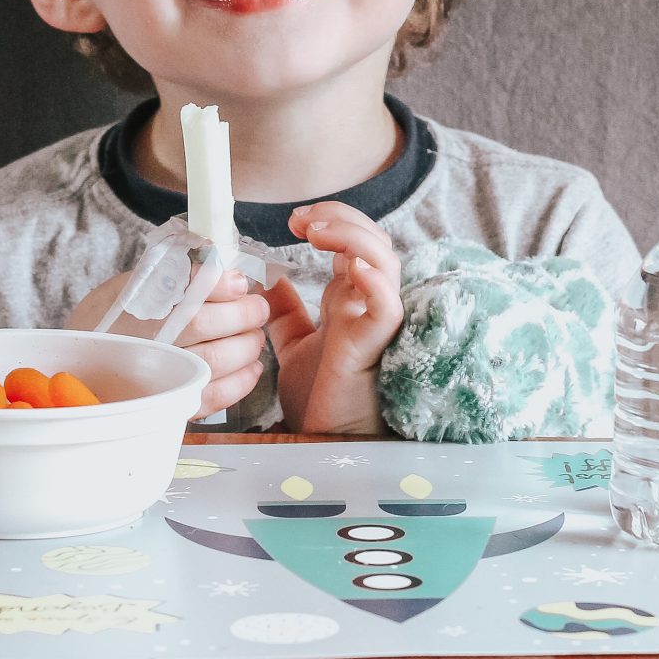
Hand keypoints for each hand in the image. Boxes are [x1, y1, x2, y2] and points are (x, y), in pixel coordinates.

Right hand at [65, 265, 269, 419]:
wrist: (77, 365)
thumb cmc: (109, 319)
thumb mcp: (130, 284)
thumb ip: (172, 271)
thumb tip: (217, 255)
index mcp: (139, 302)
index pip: (190, 286)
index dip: (224, 283)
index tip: (240, 281)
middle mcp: (149, 338)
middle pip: (209, 324)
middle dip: (246, 313)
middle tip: (257, 307)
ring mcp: (159, 373)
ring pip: (217, 361)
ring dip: (248, 346)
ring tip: (253, 335)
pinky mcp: (169, 401)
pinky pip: (213, 396)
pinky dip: (241, 382)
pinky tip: (251, 367)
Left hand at [264, 202, 404, 434]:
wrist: (323, 440)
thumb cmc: (320, 397)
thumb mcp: (294, 345)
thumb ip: (286, 313)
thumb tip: (271, 280)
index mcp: (349, 299)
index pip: (354, 242)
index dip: (331, 220)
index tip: (295, 221)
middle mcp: (365, 304)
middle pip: (374, 242)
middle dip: (341, 219)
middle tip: (301, 220)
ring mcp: (373, 323)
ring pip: (386, 264)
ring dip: (354, 238)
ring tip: (317, 233)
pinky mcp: (374, 347)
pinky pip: (388, 308)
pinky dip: (376, 283)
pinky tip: (352, 270)